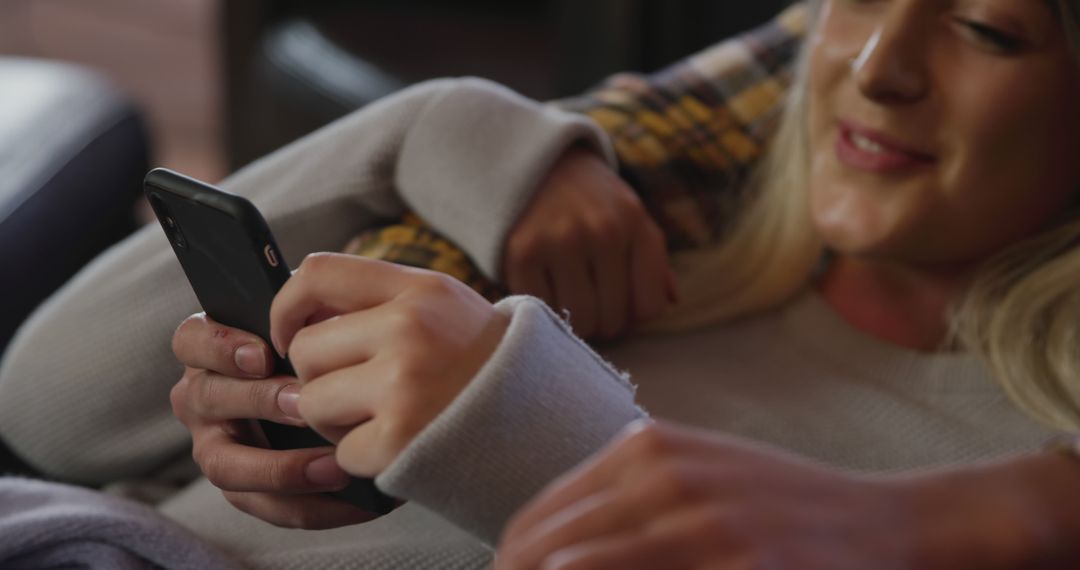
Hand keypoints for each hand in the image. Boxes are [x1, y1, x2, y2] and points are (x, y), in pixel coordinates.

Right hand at [170, 313, 374, 528]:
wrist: (338, 394)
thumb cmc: (320, 349)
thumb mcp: (313, 326)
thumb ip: (309, 318)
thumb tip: (328, 314)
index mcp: (209, 351)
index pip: (192, 340)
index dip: (221, 347)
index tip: (263, 354)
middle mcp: (202, 398)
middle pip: (208, 400)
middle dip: (259, 402)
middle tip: (307, 404)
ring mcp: (215, 445)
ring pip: (225, 465)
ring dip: (281, 469)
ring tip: (335, 467)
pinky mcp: (241, 488)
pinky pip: (263, 505)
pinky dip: (308, 507)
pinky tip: (352, 502)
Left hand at [270, 252, 509, 476]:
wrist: (548, 422)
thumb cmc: (485, 365)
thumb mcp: (447, 310)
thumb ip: (380, 302)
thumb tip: (298, 319)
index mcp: (421, 289)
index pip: (316, 274)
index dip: (286, 308)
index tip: (290, 336)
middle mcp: (410, 329)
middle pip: (305, 350)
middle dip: (318, 379)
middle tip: (358, 394)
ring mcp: (404, 384)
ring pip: (312, 403)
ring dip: (334, 421)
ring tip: (380, 420)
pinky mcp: (401, 440)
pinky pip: (341, 451)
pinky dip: (362, 458)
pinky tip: (400, 447)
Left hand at [497, 420, 932, 569]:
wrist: (885, 523)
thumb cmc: (781, 506)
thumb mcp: (698, 473)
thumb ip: (628, 493)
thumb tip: (547, 548)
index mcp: (647, 447)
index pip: (542, 514)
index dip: (511, 561)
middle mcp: (664, 474)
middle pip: (547, 548)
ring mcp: (701, 520)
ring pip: (579, 567)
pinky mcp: (737, 562)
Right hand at [503, 147, 675, 339]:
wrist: (536, 165)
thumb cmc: (591, 203)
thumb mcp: (631, 218)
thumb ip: (654, 262)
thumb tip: (672, 301)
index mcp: (635, 223)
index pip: (650, 306)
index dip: (635, 315)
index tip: (620, 304)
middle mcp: (603, 230)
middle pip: (613, 320)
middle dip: (604, 321)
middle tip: (590, 303)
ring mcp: (561, 241)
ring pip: (578, 321)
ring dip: (574, 321)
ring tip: (568, 299)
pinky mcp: (523, 252)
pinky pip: (542, 311)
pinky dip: (544, 311)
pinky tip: (544, 291)